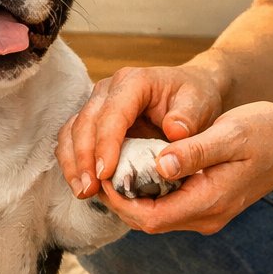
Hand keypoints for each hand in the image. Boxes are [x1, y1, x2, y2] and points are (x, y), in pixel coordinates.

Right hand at [56, 64, 223, 199]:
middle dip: (84, 158)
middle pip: (85, 123)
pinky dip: (73, 163)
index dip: (106, 144)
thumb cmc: (195, 98)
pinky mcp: (93, 120)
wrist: (191, 91)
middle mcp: (109, 90)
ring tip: (83, 191)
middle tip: (90, 189)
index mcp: (134, 82)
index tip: (105, 173)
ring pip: (72, 131)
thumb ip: (188, 118)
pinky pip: (73, 140)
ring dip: (73, 163)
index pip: (112, 113)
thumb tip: (173, 132)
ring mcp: (97, 104)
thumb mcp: (200, 104)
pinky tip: (82, 186)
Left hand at [100, 101, 272, 234]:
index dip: (120, 201)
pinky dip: (146, 190)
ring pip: (153, 215)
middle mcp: (206, 216)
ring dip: (130, 196)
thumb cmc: (266, 132)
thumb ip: (195, 152)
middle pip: (146, 222)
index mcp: (210, 202)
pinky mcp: (206, 203)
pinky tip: (136, 164)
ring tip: (112, 165)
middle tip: (100, 168)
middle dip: (119, 200)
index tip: (103, 173)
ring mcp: (206, 213)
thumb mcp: (231, 134)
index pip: (150, 218)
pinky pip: (165, 205)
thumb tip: (161, 164)